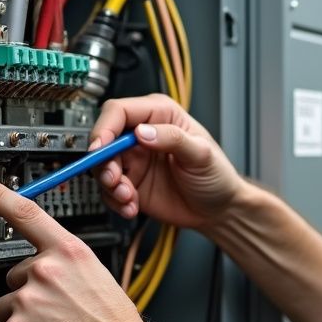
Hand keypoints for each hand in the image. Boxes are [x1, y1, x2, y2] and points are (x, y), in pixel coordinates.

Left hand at [0, 180, 166, 321]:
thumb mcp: (99, 280)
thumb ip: (66, 268)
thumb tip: (41, 271)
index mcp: (70, 253)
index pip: (29, 215)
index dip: (1, 198)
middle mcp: (46, 271)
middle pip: (12, 277)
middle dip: (26, 295)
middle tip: (52, 315)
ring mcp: (28, 301)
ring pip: (2, 309)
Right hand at [90, 94, 245, 231]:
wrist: (219, 210)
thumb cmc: (217, 175)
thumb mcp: (201, 154)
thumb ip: (173, 139)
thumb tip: (144, 132)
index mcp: (160, 115)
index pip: (119, 112)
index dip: (105, 128)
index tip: (101, 148)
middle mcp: (141, 135)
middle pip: (104, 140)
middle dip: (104, 162)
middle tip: (115, 180)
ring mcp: (134, 161)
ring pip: (102, 167)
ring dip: (109, 185)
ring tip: (128, 197)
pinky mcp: (130, 184)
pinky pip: (108, 191)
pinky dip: (115, 201)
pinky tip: (132, 206)